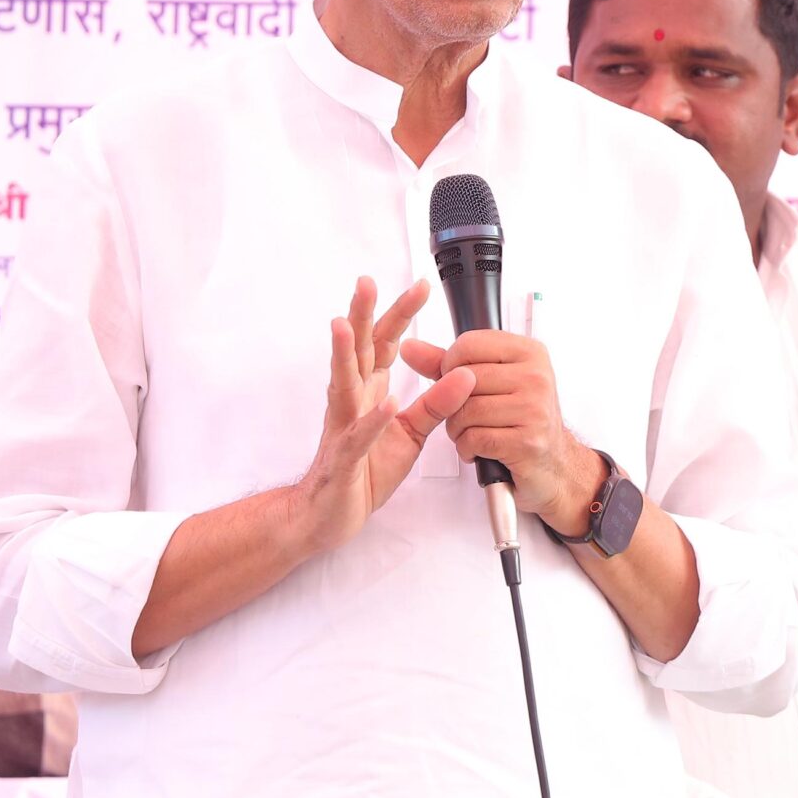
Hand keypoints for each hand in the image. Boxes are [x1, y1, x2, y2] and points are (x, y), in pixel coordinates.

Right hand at [292, 278, 473, 552]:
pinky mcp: (344, 459)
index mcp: (369, 390)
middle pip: (357, 350)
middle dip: (361, 315)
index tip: (421, 286)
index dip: (400, 314)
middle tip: (366, 282)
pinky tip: (386, 402)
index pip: (384, 343)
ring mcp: (342, 428)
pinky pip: (357, 437)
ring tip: (346, 324)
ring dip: (344, 353)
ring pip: (342, 383)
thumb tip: (467, 375)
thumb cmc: (367, 470)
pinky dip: (372, 420)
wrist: (331, 515)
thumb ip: (437, 403)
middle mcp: (351, 401)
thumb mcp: (412, 432)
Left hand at [401, 328, 599, 532]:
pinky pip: (474, 438)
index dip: (450, 366)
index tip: (459, 383)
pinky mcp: (527, 441)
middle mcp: (536, 376)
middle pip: (463, 380)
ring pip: (465, 411)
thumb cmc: (521, 420)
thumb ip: (448, 365)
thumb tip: (411, 348)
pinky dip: (467, 448)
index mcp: (529, 353)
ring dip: (458, 429)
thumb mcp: (490, 383)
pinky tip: (479, 449)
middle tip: (466, 416)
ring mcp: (534, 409)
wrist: (554, 464)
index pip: (468, 344)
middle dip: (452, 404)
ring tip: (473, 433)